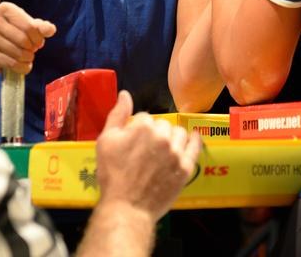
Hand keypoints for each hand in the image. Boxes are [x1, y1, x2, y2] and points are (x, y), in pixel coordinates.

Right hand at [0, 2, 55, 73]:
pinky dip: (21, 67)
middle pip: (22, 40)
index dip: (38, 37)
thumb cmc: (15, 31)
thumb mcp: (30, 25)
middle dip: (32, 48)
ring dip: (27, 57)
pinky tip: (24, 65)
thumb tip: (49, 29)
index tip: (39, 41)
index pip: (29, 26)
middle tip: (33, 49)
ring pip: (16, 52)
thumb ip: (42, 26)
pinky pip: (10, 63)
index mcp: (5, 9)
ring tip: (28, 56)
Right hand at [95, 91, 201, 221]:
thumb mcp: (105, 142)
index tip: (132, 142)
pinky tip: (193, 137)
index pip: (144, 118)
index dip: (136, 129)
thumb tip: (125, 94)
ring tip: (162, 149)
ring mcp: (177, 152)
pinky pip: (195, 147)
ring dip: (171, 137)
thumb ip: (117, 115)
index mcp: (143, 127)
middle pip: (162, 125)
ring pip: (178, 133)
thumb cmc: (112, 175)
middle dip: (154, 132)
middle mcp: (163, 136)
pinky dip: (195, 140)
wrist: (126, 207)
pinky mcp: (186, 167)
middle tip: (145, 150)